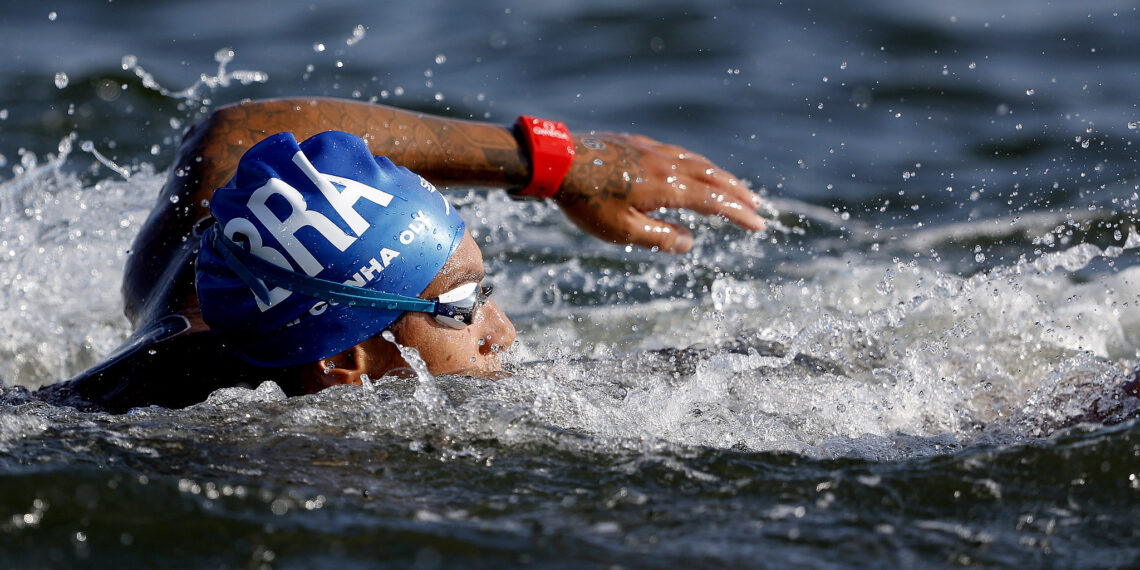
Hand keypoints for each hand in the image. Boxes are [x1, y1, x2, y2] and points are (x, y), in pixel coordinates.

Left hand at [555, 132, 764, 252]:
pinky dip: (695, 162)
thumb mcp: (623, 231)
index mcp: (667, 186)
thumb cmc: (586, 202)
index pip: (713, 202)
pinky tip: (691, 166)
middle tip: (757, 204)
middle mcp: (666, 162)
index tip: (759, 224)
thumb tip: (690, 242)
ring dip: (719, 175)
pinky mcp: (636, 141)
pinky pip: (676, 151)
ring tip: (732, 186)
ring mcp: (651, 148)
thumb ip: (660, 237)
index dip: (738, 213)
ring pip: (695, 160)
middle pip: (712, 177)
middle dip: (737, 192)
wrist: (556, 162)